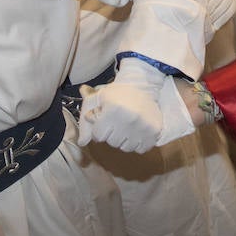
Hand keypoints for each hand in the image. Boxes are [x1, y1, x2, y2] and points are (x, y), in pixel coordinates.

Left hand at [77, 59, 191, 152]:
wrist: (143, 86)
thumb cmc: (117, 93)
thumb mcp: (98, 100)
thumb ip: (86, 121)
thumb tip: (81, 142)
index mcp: (112, 111)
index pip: (98, 136)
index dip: (99, 128)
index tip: (104, 121)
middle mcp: (128, 120)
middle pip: (112, 142)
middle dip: (111, 134)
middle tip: (117, 122)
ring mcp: (142, 127)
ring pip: (126, 148)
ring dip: (124, 140)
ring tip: (127, 126)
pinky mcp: (154, 132)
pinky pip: (141, 149)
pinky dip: (138, 143)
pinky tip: (136, 131)